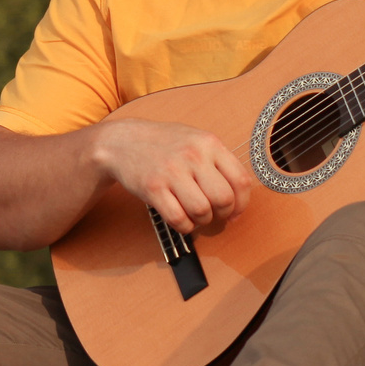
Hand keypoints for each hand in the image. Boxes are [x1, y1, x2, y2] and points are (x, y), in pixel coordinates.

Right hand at [90, 118, 253, 235]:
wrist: (122, 141)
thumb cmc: (163, 143)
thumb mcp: (195, 139)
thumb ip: (218, 161)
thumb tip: (239, 197)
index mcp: (209, 143)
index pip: (240, 180)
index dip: (242, 204)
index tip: (235, 212)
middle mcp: (193, 155)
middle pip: (223, 199)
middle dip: (222, 213)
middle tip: (214, 213)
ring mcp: (171, 171)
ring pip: (202, 211)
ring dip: (202, 220)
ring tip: (196, 214)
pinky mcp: (153, 188)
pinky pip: (178, 219)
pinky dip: (184, 226)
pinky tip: (182, 219)